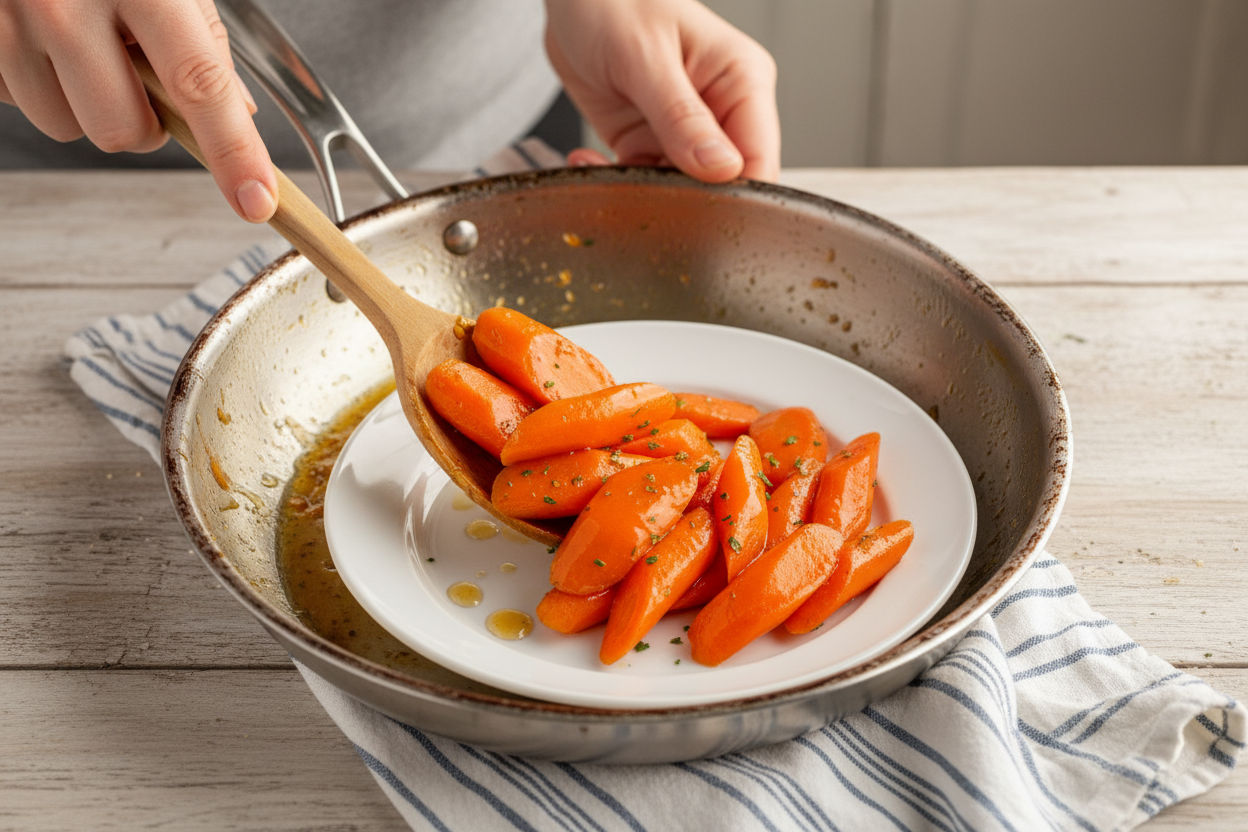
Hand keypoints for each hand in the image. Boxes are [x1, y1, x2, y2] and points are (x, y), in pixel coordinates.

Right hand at [0, 0, 275, 221]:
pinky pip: (20, 101)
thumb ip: (202, 37)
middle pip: (123, 131)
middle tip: (141, 75)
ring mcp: (8, 23)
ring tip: (84, 41)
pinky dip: (40, 82)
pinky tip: (44, 37)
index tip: (257, 200)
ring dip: (86, 102)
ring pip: (67, 126)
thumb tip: (238, 115)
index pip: (200, 86)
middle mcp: (63, 5)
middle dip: (144, 123)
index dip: (234, 153)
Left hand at [544, 0, 779, 182]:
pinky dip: (614, 182)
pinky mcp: (648, 141)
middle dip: (683, 200)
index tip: (697, 210)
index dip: (734, 195)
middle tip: (640, 194)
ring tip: (605, 170)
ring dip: (642, 194)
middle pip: (722, 185)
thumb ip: (681, 117)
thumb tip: (721, 169)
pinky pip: (641, 181)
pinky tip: (588, 159)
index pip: (759, 158)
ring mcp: (684, 130)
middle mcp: (720, 110)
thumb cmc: (613, 1)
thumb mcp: (646, 58)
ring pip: (680, 191)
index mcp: (742, 81)